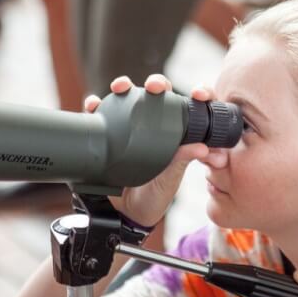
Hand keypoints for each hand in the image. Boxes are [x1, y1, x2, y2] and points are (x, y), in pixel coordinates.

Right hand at [84, 74, 212, 226]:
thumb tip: (203, 148)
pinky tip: (94, 104)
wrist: (128, 214)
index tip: (199, 94)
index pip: (190, 105)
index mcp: (177, 131)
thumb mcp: (171, 178)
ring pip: (128, 96)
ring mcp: (130, 127)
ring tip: (122, 86)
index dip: (199, 93)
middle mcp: (154, 124)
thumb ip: (183, 160)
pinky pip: (100, 114)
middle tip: (155, 87)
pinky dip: (96, 105)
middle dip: (157, 82)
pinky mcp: (109, 134)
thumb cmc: (155, 193)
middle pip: (157, 92)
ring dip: (124, 85)